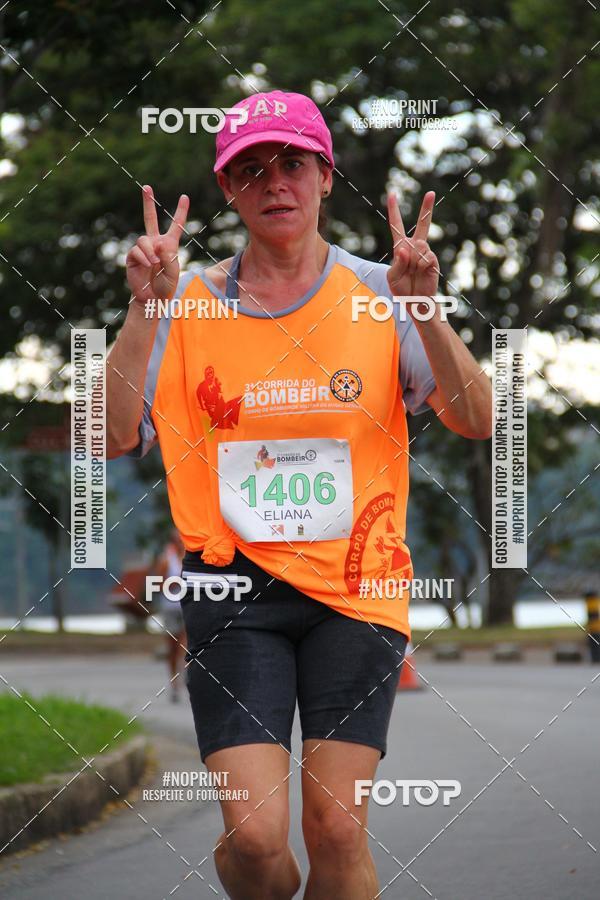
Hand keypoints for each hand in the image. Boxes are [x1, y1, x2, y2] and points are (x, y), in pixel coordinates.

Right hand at [126, 185, 188, 303]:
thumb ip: (169, 257)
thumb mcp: (174, 271)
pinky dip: (144, 257)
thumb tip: (158, 243)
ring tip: (154, 263)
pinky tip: (147, 265)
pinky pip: (137, 250)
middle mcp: (155, 243)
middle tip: (146, 187)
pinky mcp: (133, 256)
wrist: (152, 298)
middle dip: (148, 203)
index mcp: (169, 245)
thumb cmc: (166, 286)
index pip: (176, 226)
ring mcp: (143, 249)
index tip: (185, 197)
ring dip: (150, 251)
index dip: (181, 212)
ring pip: (144, 239)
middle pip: (150, 219)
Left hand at [386, 190, 439, 299]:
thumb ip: (397, 263)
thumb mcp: (393, 277)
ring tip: (413, 272)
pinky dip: (420, 265)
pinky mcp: (433, 260)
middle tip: (430, 192)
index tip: (392, 194)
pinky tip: (421, 273)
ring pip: (419, 246)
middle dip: (426, 208)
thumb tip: (405, 248)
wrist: (416, 302)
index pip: (397, 227)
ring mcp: (425, 253)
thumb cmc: (402, 289)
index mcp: (401, 248)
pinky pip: (426, 257)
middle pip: (422, 225)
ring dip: (413, 260)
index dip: (394, 211)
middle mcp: (414, 247)